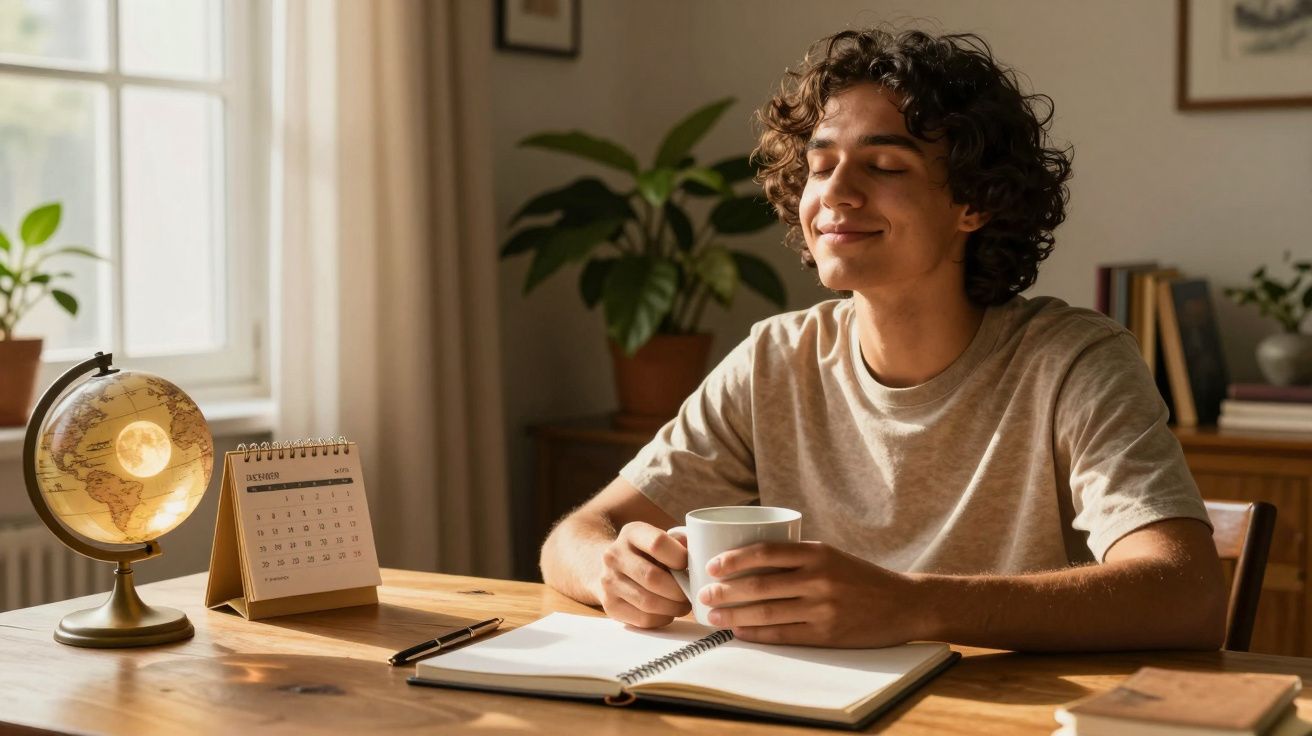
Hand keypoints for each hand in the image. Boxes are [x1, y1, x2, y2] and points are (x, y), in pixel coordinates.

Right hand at [593, 521, 691, 627]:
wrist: (608, 568)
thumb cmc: (644, 554)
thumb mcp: (657, 538)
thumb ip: (678, 542)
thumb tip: (699, 553)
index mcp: (631, 533)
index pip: (657, 543)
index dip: (680, 557)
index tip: (689, 567)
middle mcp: (614, 556)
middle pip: (653, 577)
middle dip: (679, 590)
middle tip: (692, 594)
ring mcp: (608, 582)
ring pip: (649, 602)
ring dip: (673, 607)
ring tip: (683, 604)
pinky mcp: (610, 606)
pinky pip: (643, 619)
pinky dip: (662, 618)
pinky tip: (667, 611)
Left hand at [698, 541, 925, 646]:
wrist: (904, 603)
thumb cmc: (860, 577)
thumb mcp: (831, 556)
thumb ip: (796, 557)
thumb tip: (747, 559)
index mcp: (816, 553)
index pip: (765, 552)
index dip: (734, 559)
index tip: (713, 566)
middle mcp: (818, 578)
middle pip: (759, 584)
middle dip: (725, 591)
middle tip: (703, 595)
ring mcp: (822, 608)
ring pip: (766, 611)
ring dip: (734, 615)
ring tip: (713, 616)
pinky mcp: (826, 633)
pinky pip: (782, 634)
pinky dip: (757, 634)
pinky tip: (740, 632)